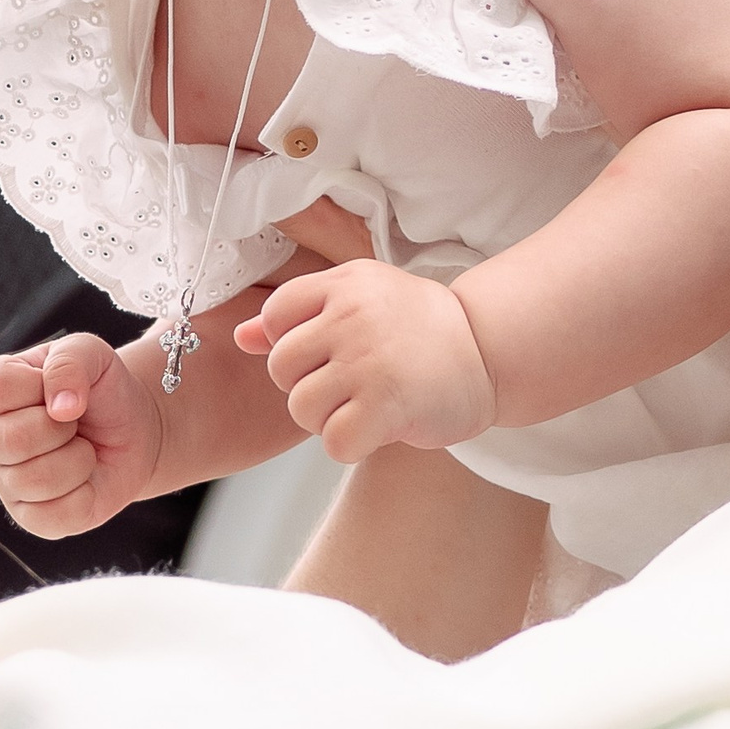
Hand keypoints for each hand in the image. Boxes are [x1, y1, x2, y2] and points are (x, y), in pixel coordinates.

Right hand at [0, 331, 161, 537]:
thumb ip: (70, 361)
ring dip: (78, 460)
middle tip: (75, 422)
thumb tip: (60, 407)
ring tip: (82, 448)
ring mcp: (8, 481)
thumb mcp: (92, 353)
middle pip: (9, 441)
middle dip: (61, 429)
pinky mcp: (31, 518)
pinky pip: (54, 515)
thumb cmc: (103, 389)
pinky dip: (84, 495)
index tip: (59, 387)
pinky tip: (84, 479)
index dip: (38, 387)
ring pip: (34, 480)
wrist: (136, 430)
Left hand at [234, 261, 496, 459]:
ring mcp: (368, 360)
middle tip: (350, 385)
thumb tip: (241, 336)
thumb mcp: (359, 302)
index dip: (291, 344)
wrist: (488, 352)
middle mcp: (353, 316)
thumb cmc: (417, 330)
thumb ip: (299, 317)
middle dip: (307, 386)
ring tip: (364, 405)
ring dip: (327, 419)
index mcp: (344, 284)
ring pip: (301, 407)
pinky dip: (350, 445)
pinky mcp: (386, 404)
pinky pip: (332, 441)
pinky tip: (376, 428)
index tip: (328, 352)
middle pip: (281, 368)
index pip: (275, 315)